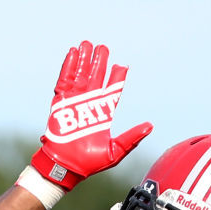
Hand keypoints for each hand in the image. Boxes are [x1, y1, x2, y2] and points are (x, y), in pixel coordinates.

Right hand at [30, 40, 151, 190]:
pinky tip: (72, 53)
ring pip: (81, 75)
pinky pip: (64, 80)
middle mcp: (90, 104)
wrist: (66, 166)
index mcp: (104, 113)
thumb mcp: (116, 150)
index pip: (112, 90)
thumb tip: (149, 126)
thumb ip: (132, 138)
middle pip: (96, 77)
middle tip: (103, 48)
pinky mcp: (61, 102)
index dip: (117, 78)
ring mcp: (75, 101)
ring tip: (87, 44)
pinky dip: (68, 66)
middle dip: (100, 62)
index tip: (121, 66)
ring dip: (84, 59)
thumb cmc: (90, 162)